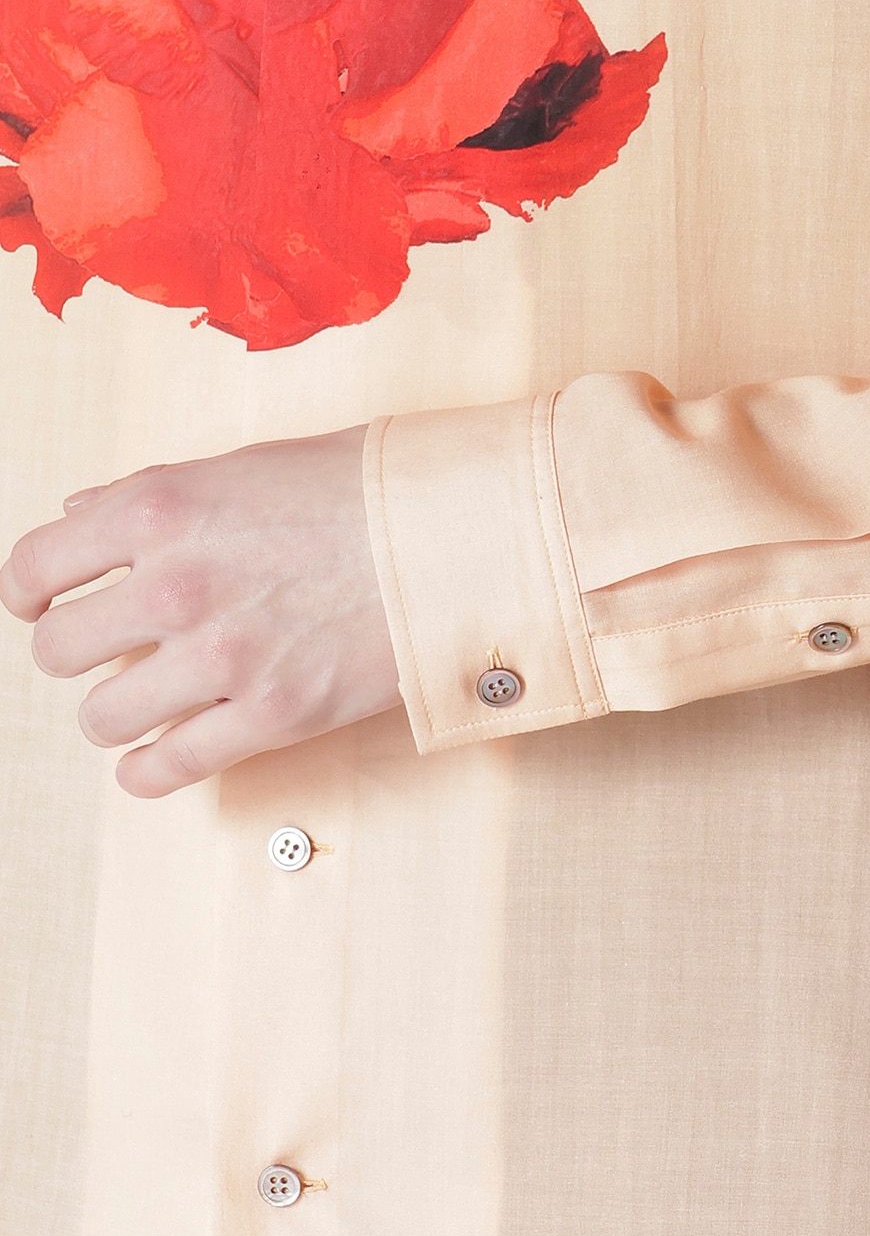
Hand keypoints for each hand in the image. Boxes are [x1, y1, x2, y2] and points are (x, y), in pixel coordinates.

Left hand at [0, 428, 401, 797]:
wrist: (460, 532)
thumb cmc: (364, 488)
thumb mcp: (246, 465)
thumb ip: (153, 492)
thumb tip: (80, 513)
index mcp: (161, 510)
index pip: (35, 566)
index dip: (29, 592)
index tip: (40, 604)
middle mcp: (176, 585)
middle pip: (59, 653)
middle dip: (82, 653)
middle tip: (115, 648)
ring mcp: (221, 657)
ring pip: (102, 718)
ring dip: (119, 710)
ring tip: (152, 695)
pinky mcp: (270, 716)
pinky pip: (165, 769)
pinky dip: (149, 770)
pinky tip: (159, 755)